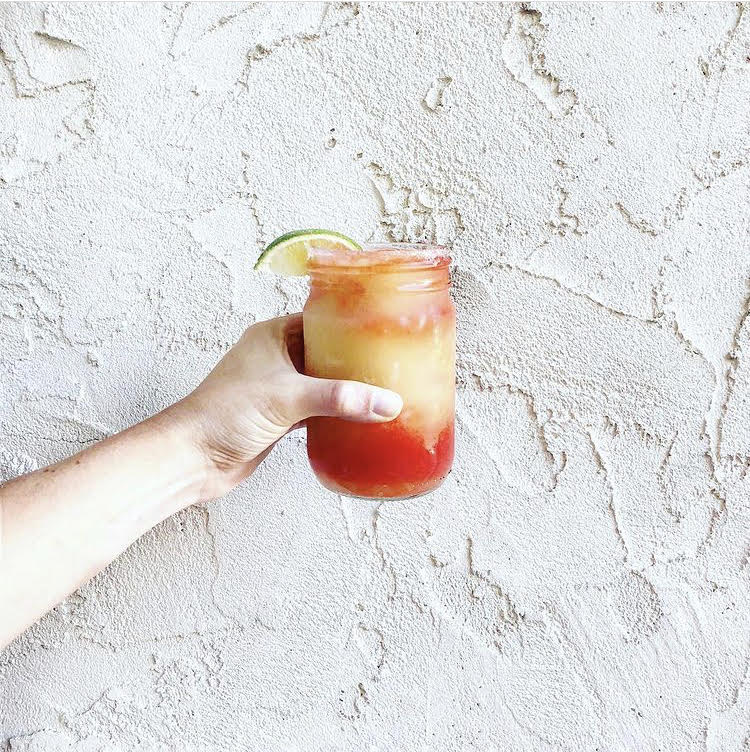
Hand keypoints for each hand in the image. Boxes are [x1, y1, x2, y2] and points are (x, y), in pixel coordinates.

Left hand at [172, 314, 402, 499]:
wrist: (194, 458)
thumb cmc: (223, 415)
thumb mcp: (289, 398)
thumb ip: (340, 398)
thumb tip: (386, 402)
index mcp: (273, 336)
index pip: (320, 319)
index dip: (350, 322)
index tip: (381, 328)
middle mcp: (276, 357)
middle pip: (325, 351)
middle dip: (354, 358)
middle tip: (390, 361)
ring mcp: (278, 388)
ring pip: (322, 381)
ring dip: (346, 388)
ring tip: (381, 388)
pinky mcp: (280, 416)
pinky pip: (316, 408)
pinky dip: (335, 412)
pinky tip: (357, 418)